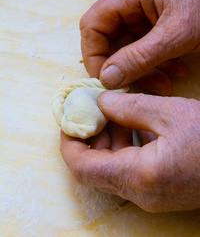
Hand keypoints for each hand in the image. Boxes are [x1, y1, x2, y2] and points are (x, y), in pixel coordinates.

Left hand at [60, 91, 199, 211]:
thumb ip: (128, 106)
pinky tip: (131, 125)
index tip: (69, 119)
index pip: (82, 167)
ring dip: (106, 141)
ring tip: (111, 113)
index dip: (69, 142)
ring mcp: (149, 194)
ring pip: (110, 169)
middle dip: (89, 138)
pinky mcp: (158, 189)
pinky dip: (123, 147)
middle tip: (91, 111)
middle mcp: (139, 192)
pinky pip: (128, 170)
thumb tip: (101, 101)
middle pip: (94, 169)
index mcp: (138, 176)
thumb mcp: (169, 113)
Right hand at [80, 0, 199, 92]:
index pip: (93, 24)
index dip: (94, 54)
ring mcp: (141, 12)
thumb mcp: (176, 35)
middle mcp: (131, 0)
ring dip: (140, 71)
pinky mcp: (152, 24)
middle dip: (121, 67)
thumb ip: (139, 58)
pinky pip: (141, 49)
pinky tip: (172, 74)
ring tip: (162, 85)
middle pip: (107, 38)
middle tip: (133, 88)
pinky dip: (153, 66)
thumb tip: (107, 80)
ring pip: (125, 48)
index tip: (106, 81)